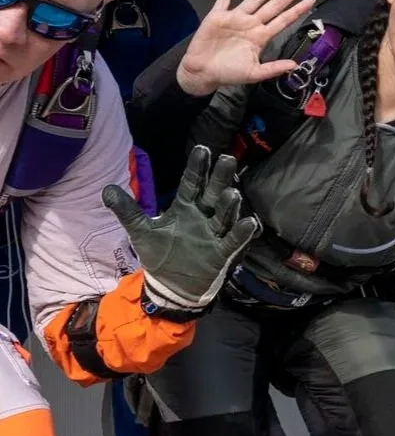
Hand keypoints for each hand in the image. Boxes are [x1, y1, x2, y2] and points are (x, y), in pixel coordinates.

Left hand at [103, 145, 259, 313]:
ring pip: (224, 216)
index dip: (197, 168)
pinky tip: (248, 223)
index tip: (202, 149)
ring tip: (232, 193)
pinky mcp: (221, 254)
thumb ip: (128, 210)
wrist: (172, 286)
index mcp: (185, 208)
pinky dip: (240, 234)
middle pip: (213, 194)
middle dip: (220, 178)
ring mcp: (214, 235)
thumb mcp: (141, 231)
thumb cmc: (161, 254)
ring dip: (229, 205)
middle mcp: (203, 217)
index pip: (192, 183)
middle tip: (227, 159)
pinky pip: (233, 242)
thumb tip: (106, 189)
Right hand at [176, 0, 315, 96]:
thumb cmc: (228, 73)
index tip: (311, 1)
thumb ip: (273, 68)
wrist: (202, 72)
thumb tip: (294, 65)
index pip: (283, 20)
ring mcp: (235, 18)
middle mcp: (251, 24)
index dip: (296, 10)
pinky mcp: (218, 15)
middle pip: (273, 5)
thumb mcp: (254, 73)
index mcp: (260, 37)